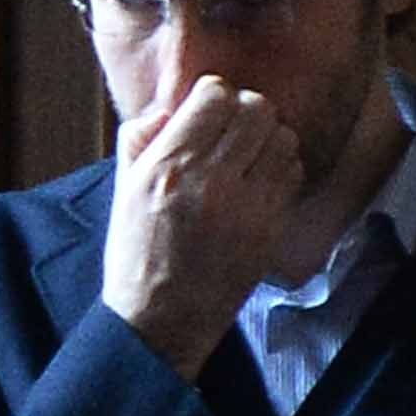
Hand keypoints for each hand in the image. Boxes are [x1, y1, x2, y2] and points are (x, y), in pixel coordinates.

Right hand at [100, 74, 304, 374]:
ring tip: (249, 155)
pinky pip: (292, 172)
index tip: (208, 111)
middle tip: (232, 131)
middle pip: (256, 108)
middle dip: (244, 112)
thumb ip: (139, 140)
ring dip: (267, 138)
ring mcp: (246, 204)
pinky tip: (260, 181)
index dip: (213, 95)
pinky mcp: (270, 226)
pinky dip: (280, 167)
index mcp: (167, 166)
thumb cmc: (137, 255)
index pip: (214, 94)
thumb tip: (167, 108)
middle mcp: (210, 179)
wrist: (161, 320)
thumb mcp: (123, 191)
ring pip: (281, 136)